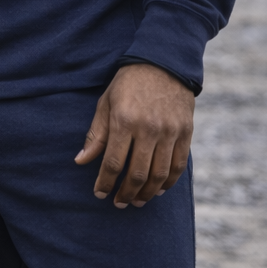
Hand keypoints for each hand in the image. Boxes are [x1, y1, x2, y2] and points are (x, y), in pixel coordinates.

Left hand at [75, 62, 194, 207]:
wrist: (163, 64)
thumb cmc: (127, 84)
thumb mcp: (105, 103)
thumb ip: (96, 135)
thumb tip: (81, 161)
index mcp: (124, 120)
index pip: (113, 162)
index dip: (106, 182)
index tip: (99, 193)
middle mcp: (148, 129)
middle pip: (138, 173)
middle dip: (126, 193)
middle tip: (119, 203)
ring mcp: (170, 132)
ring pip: (159, 174)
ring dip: (147, 193)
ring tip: (137, 201)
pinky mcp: (186, 133)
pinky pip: (178, 165)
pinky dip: (168, 182)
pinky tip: (158, 189)